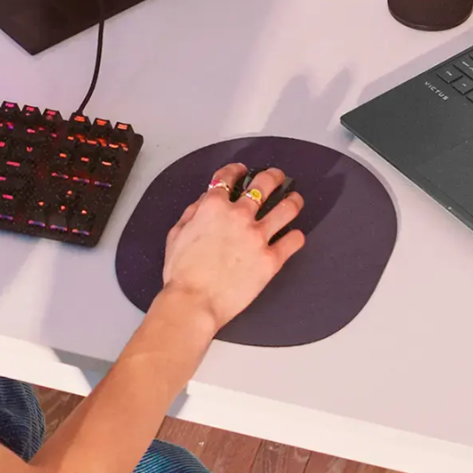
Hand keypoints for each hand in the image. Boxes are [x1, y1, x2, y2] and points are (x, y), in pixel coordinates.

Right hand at [161, 164, 305, 332]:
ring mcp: (258, 237)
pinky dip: (296, 236)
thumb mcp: (177, 235)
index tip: (241, 170)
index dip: (236, 170)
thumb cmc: (182, 274)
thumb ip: (192, 213)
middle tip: (276, 177)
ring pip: (287, 208)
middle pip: (264, 183)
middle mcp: (239, 216)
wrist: (194, 302)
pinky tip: (295, 235)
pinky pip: (294, 241)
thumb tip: (203, 203)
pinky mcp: (271, 259)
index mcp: (214, 207)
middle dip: (273, 176)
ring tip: (295, 200)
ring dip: (293, 200)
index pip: (228, 177)